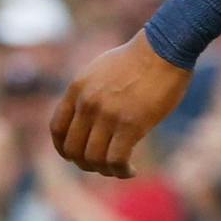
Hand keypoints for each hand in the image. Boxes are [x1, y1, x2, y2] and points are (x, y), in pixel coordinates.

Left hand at [50, 32, 190, 177]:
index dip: (64, 149)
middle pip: (73, 150)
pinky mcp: (131, 124)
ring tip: (120, 169)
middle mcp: (87, 103)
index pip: (57, 129)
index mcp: (77, 88)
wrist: (163, 48)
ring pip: (94, 159)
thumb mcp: (100, 71)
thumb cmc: (138, 59)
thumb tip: (88, 119)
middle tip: (103, 166)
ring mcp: (107, 114)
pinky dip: (121, 171)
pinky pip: (116, 160)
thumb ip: (89, 93)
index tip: (77, 157)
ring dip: (105, 170)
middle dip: (86, 164)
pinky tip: (130, 170)